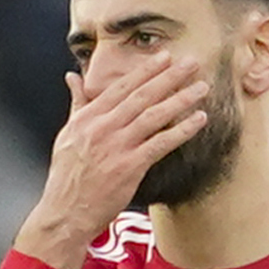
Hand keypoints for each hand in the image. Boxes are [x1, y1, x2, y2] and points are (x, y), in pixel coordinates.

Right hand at [13, 53, 209, 268]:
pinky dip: (182, 130)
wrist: (66, 211)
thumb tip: (72, 76)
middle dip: (169, 77)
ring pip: (154, 116)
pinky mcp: (130, 167)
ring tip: (202, 88)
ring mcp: (118, 146)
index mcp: (89, 117)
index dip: (146, 71)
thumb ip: (77, 104)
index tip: (165, 57)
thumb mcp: (68, 134)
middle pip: (142, 96)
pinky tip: (199, 120)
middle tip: (192, 62)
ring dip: (181, 99)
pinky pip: (162, 144)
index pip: (122, 87)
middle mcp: (104, 127)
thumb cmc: (68, 176)